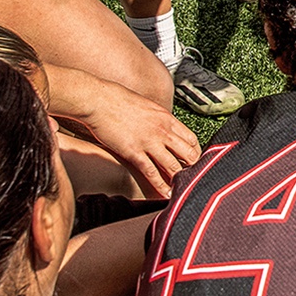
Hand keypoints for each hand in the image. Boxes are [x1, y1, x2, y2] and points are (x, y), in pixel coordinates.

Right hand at [71, 85, 201, 198]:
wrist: (99, 100)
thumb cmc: (119, 101)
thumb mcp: (148, 107)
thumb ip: (159, 119)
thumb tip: (163, 128)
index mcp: (167, 118)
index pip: (191, 139)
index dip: (195, 152)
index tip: (193, 161)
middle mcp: (162, 130)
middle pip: (188, 153)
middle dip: (192, 168)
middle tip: (192, 177)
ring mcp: (149, 142)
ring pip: (173, 165)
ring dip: (179, 179)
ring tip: (182, 190)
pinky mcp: (133, 152)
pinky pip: (151, 172)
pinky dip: (160, 185)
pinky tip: (164, 194)